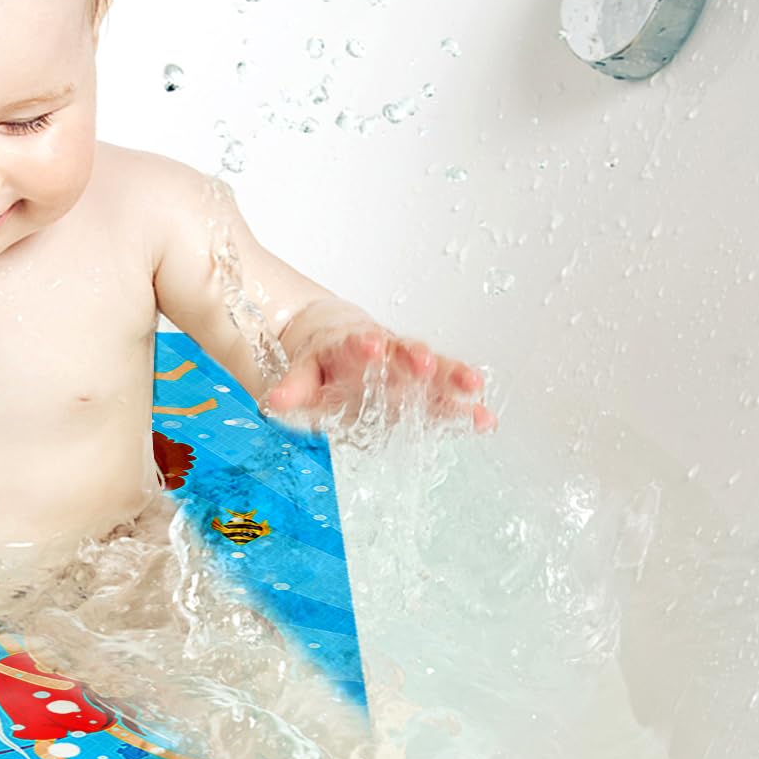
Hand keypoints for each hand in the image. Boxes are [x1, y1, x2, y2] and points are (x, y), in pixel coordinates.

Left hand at [266, 326, 495, 432]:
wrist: (339, 338)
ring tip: (472, 386)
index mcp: (347, 345)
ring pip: (430, 369)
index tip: (368, 345)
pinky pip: (445, 395)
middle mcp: (383, 352)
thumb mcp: (301, 371)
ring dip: (449, 377)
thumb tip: (273, 404)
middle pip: (399, 351)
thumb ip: (293, 388)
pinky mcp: (422, 388)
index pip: (353, 343)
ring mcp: (406, 369)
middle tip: (425, 363)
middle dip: (413, 357)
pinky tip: (485, 419)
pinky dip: (464, 407)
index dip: (360, 345)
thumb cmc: (320, 359)